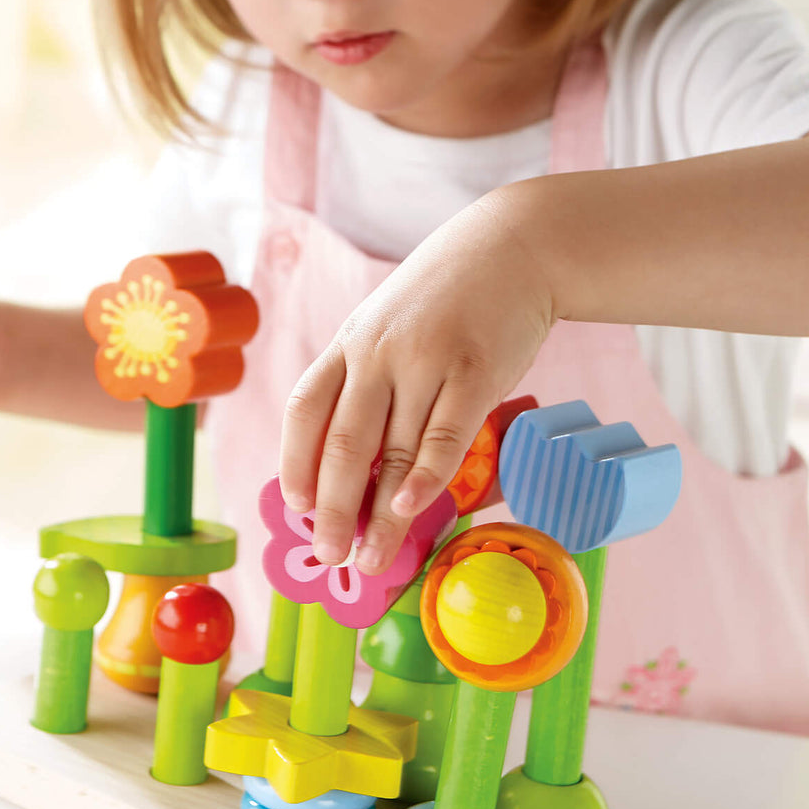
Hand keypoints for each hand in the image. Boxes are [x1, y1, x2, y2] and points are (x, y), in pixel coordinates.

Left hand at [279, 190, 555, 576]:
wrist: (513, 247)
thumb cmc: (449, 298)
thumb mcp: (390, 324)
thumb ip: (369, 378)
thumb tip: (354, 460)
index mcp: (351, 343)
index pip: (306, 409)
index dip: (295, 462)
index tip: (295, 507)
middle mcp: (379, 353)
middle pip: (342, 445)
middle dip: (332, 510)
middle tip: (331, 556)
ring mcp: (426, 361)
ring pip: (393, 454)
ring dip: (379, 517)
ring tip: (373, 560)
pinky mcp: (475, 373)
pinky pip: (444, 438)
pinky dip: (424, 479)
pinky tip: (410, 511)